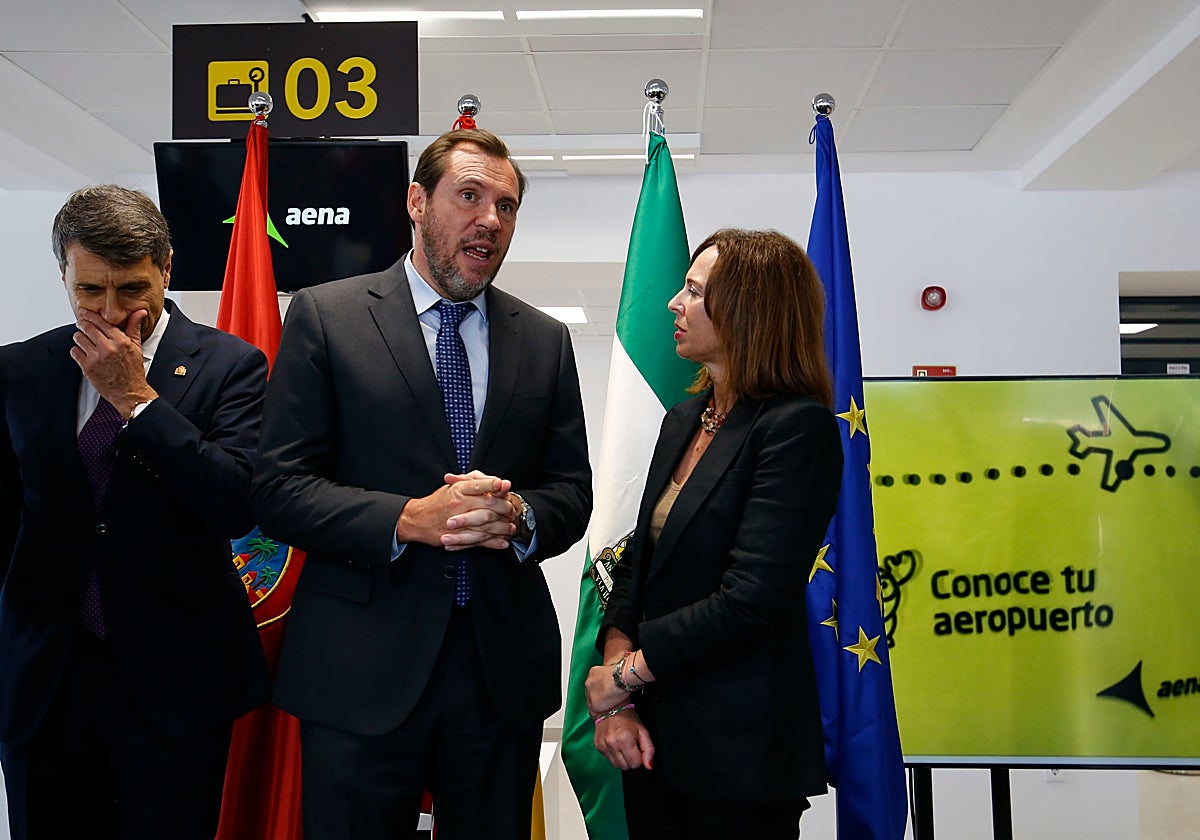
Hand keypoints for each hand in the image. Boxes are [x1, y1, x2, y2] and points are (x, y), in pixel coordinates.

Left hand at [70, 308, 156, 415]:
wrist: (130, 392)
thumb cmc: (133, 371)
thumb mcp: (137, 347)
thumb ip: (134, 327)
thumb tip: (140, 312)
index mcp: (121, 341)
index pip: (101, 322)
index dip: (90, 315)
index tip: (84, 312)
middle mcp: (108, 348)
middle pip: (87, 327)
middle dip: (82, 324)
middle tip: (81, 324)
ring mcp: (96, 357)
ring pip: (78, 338)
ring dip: (79, 337)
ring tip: (83, 339)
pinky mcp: (87, 367)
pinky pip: (74, 352)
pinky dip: (76, 351)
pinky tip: (83, 352)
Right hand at [396, 472, 515, 549]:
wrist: (418, 520)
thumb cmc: (438, 502)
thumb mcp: (452, 486)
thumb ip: (472, 481)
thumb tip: (494, 480)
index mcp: (458, 490)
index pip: (478, 485)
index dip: (493, 485)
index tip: (505, 484)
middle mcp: (459, 505)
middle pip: (487, 505)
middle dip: (503, 508)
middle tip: (512, 509)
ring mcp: (458, 522)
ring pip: (486, 525)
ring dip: (502, 527)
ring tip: (511, 527)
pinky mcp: (457, 537)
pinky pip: (479, 540)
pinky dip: (493, 542)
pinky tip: (503, 542)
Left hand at [586, 657, 632, 715]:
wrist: (621, 677)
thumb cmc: (622, 672)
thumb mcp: (613, 669)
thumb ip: (609, 674)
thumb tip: (614, 677)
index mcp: (593, 672)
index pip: (593, 683)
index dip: (599, 689)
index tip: (604, 692)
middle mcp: (588, 683)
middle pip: (590, 693)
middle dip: (597, 697)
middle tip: (605, 701)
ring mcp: (590, 694)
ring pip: (591, 702)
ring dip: (598, 705)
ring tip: (606, 707)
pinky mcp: (594, 704)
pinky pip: (594, 711)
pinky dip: (598, 713)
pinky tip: (605, 712)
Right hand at [594, 709, 653, 770]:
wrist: (610, 707)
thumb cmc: (628, 717)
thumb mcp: (643, 731)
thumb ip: (649, 749)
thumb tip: (649, 765)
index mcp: (625, 739)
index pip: (635, 763)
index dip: (639, 757)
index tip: (637, 747)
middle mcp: (612, 743)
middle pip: (626, 767)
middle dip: (631, 759)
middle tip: (631, 745)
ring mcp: (603, 746)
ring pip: (617, 765)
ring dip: (622, 758)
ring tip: (623, 745)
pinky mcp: (598, 747)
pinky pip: (609, 760)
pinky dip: (614, 755)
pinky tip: (616, 744)